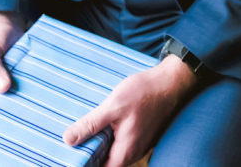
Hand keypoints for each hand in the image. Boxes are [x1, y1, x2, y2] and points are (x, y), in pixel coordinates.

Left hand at [63, 54, 197, 166]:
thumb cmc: (146, 92)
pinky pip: (123, 142)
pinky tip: (106, 122)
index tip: (73, 152)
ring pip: (114, 151)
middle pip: (106, 162)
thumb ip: (91, 124)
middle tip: (77, 138)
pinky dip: (111, 136)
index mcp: (126, 151)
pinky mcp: (142, 135)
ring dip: (101, 143)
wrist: (172, 81)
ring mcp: (140, 144)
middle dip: (91, 152)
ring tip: (90, 128)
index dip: (86, 163)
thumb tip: (69, 140)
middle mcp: (134, 152)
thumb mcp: (113, 106)